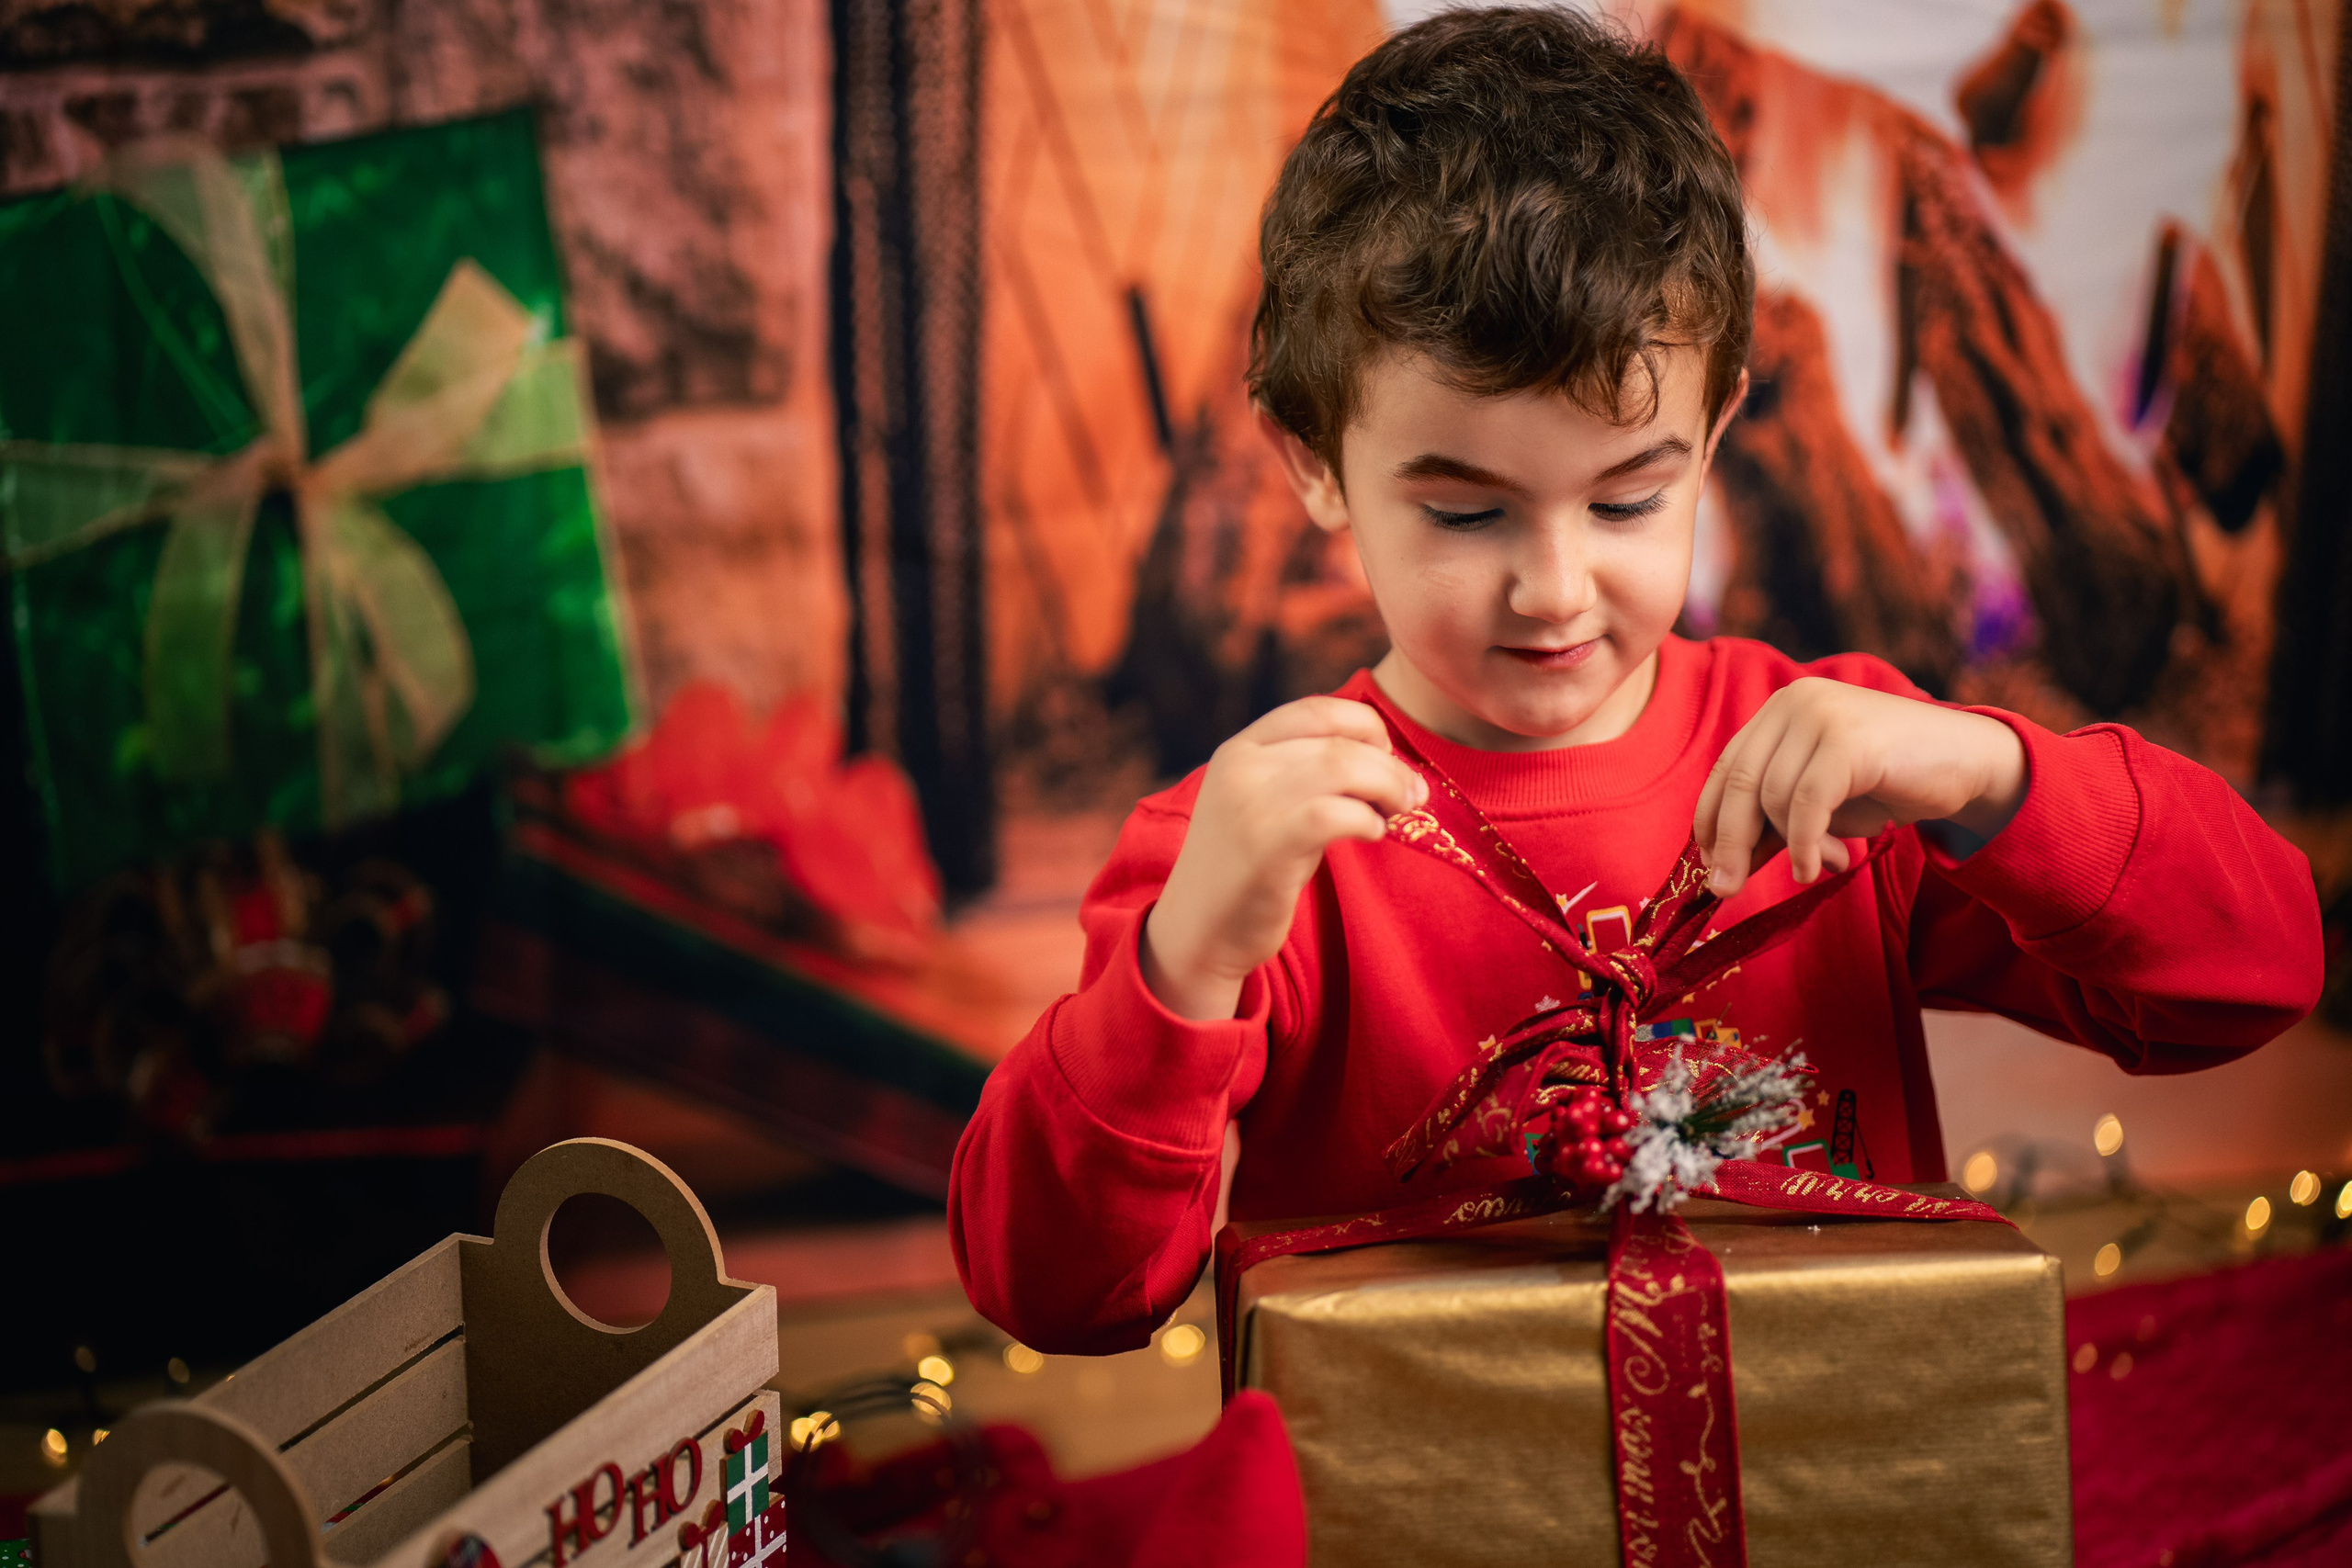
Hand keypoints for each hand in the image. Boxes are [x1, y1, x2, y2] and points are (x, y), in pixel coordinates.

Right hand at [1144, 697, 1427, 1019]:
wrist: (1198, 931)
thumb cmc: (1247, 870)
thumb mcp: (1262, 803)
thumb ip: (1303, 773)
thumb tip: (1386, 758)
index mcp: (1239, 749)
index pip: (1317, 709)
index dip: (1366, 727)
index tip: (1386, 757)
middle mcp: (1240, 766)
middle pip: (1339, 742)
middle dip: (1390, 767)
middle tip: (1414, 796)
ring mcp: (1250, 803)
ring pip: (1343, 768)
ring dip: (1388, 788)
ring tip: (1398, 813)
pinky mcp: (1267, 845)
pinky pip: (1337, 813)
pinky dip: (1368, 820)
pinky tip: (1374, 834)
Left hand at [1694, 678, 2027, 896]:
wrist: (1969, 763)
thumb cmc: (1887, 783)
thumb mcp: (1819, 804)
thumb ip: (1772, 823)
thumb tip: (1722, 870)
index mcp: (1779, 710)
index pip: (1727, 768)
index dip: (1711, 821)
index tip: (1710, 867)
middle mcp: (1794, 702)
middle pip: (1739, 782)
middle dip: (1730, 843)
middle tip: (1725, 890)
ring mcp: (1822, 714)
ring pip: (1773, 796)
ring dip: (1791, 846)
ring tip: (1820, 865)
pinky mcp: (1850, 739)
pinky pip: (1807, 803)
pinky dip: (1805, 844)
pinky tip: (1815, 867)